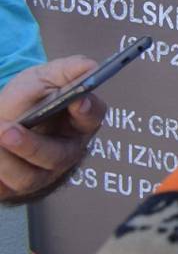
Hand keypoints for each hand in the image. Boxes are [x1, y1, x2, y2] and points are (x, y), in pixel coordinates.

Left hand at [0, 57, 105, 201]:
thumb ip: (64, 72)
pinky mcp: (18, 187)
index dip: (87, 111)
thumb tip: (90, 66)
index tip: (77, 101)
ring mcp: (42, 173)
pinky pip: (7, 186)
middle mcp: (65, 151)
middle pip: (59, 156)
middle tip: (7, 132)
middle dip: (32, 145)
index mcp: (78, 122)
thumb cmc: (24, 102)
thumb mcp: (39, 79)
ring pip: (29, 176)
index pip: (93, 118)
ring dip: (5, 159)